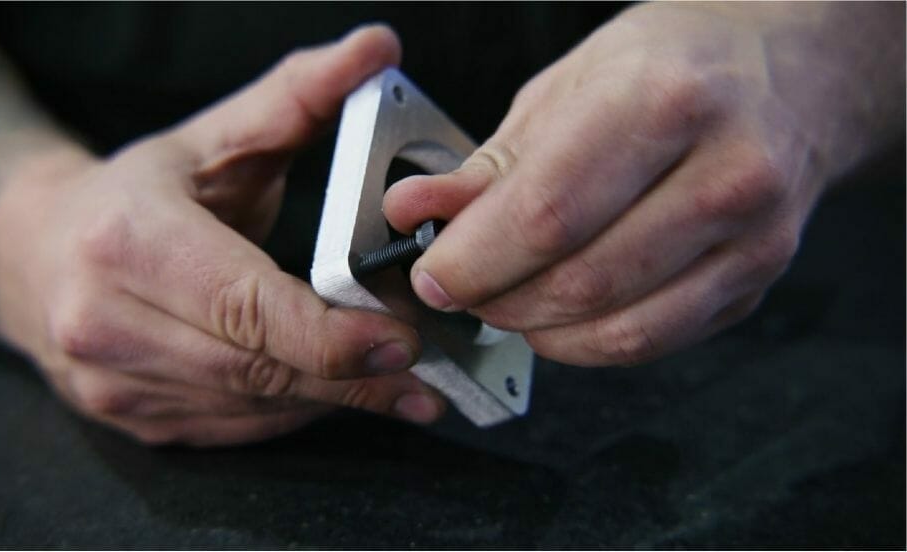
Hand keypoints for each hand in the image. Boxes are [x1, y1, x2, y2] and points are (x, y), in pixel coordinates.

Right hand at [0, 26, 443, 445]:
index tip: (403, 339)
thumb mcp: (214, 136)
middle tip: (421, 369)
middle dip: (351, 375)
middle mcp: (106, 320)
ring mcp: (112, 381)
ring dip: (331, 398)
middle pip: (258, 368)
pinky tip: (328, 390)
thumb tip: (377, 49)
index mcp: (129, 241)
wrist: (36, 252)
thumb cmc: (134, 194)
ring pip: (252, 407)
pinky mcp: (131, 418)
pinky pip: (233, 430)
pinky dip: (291, 412)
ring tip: (392, 380)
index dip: (332, 334)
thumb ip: (300, 95)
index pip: (246, 305)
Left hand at [384, 4, 903, 365]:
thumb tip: (418, 210)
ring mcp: (752, 237)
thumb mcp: (569, 87)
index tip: (432, 273)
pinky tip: (560, 316)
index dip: (473, 260)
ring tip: (506, 299)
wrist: (791, 74)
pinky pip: (653, 341)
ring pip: (616, 327)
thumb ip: (491, 162)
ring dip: (537, 328)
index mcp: (664, 102)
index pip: (546, 213)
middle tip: (462, 288)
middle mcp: (724, 172)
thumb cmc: (675, 65)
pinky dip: (586, 342)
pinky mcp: (756, 281)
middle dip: (497, 300)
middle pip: (580, 280)